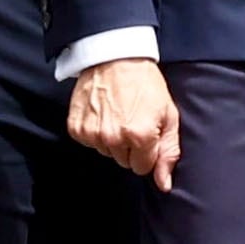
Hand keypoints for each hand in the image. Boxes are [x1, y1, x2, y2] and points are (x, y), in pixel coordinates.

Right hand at [69, 56, 182, 188]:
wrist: (116, 58)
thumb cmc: (146, 85)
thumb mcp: (168, 116)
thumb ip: (169, 152)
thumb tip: (164, 184)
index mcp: (140, 136)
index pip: (143, 168)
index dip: (148, 152)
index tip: (148, 134)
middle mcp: (113, 138)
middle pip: (124, 162)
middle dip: (131, 147)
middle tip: (133, 120)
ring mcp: (92, 133)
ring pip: (107, 153)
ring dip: (113, 140)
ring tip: (118, 115)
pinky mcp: (76, 128)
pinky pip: (89, 143)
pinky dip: (96, 132)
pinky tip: (103, 114)